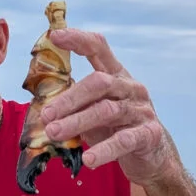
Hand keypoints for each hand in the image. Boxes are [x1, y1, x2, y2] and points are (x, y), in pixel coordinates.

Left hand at [40, 28, 180, 186]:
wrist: (152, 157)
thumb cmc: (116, 130)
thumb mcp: (94, 114)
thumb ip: (76, 107)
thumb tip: (43, 110)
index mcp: (116, 76)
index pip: (98, 48)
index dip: (78, 39)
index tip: (55, 35)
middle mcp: (130, 88)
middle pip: (98, 83)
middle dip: (69, 99)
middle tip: (46, 115)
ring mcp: (141, 109)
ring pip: (106, 110)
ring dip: (77, 122)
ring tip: (54, 133)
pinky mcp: (149, 134)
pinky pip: (123, 140)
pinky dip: (104, 150)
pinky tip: (89, 160)